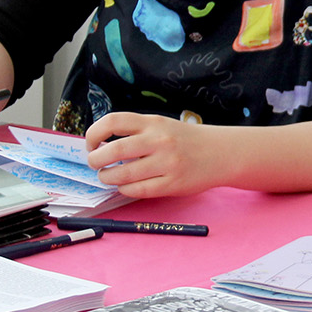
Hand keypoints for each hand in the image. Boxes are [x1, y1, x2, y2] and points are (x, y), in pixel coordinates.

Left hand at [84, 112, 223, 198]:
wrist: (220, 153)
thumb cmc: (185, 140)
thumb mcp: (161, 125)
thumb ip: (135, 132)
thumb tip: (99, 147)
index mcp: (153, 122)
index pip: (113, 121)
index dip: (94, 133)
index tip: (91, 144)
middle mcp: (159, 140)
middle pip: (113, 150)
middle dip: (95, 160)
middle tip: (94, 164)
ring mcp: (166, 163)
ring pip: (122, 174)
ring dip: (107, 177)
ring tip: (107, 176)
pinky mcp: (172, 184)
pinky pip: (138, 190)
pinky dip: (124, 189)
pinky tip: (125, 186)